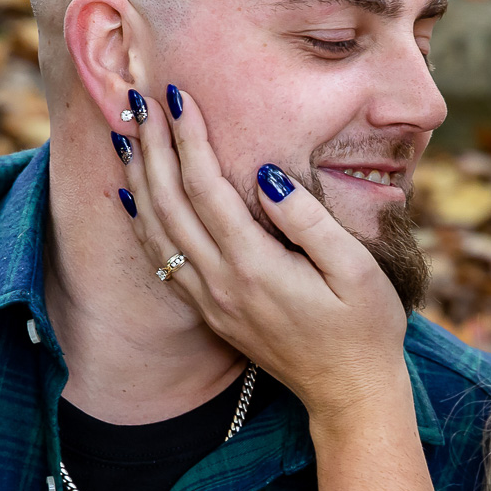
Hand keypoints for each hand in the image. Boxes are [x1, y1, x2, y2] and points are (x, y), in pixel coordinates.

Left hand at [117, 86, 411, 422]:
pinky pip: (162, 261)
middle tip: (137, 100)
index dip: (188, 139)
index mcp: (255, 267)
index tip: (176, 96)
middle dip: (152, 147)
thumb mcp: (356, 270)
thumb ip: (308, 221)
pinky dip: (141, 223)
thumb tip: (264, 177)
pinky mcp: (212, 313)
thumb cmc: (366, 328)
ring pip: (157, 231)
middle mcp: (222, 284)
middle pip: (170, 204)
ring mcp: (212, 302)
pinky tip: (131, 197)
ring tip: (124, 136)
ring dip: (138, 179)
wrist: (351, 393)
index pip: (207, 189)